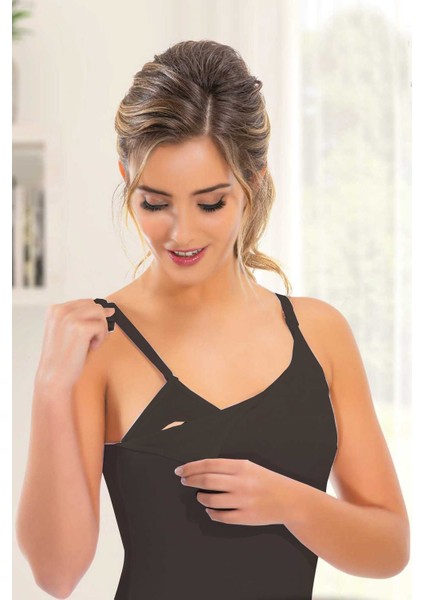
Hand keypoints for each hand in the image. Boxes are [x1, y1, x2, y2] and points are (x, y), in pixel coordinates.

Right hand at [35, 299, 115, 390]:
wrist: (54, 377)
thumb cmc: (62, 357)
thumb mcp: (67, 331)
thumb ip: (83, 318)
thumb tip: (110, 309)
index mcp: (54, 310)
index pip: (84, 302)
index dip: (93, 316)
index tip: (92, 329)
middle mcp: (60, 310)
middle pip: (94, 305)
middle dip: (98, 321)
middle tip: (91, 339)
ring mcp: (69, 318)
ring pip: (100, 312)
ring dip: (100, 329)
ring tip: (91, 342)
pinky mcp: (80, 328)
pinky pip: (102, 326)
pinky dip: (100, 338)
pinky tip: (91, 348)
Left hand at [175, 458, 298, 525]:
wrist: (291, 500)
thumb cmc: (267, 481)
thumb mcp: (250, 467)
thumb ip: (228, 468)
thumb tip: (201, 470)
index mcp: (242, 466)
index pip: (209, 465)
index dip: (191, 467)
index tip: (180, 470)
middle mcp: (241, 483)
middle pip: (206, 480)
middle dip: (190, 480)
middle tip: (184, 481)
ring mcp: (243, 501)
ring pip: (210, 499)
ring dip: (200, 497)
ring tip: (199, 495)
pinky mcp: (245, 518)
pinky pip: (220, 516)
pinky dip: (211, 512)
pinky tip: (209, 509)